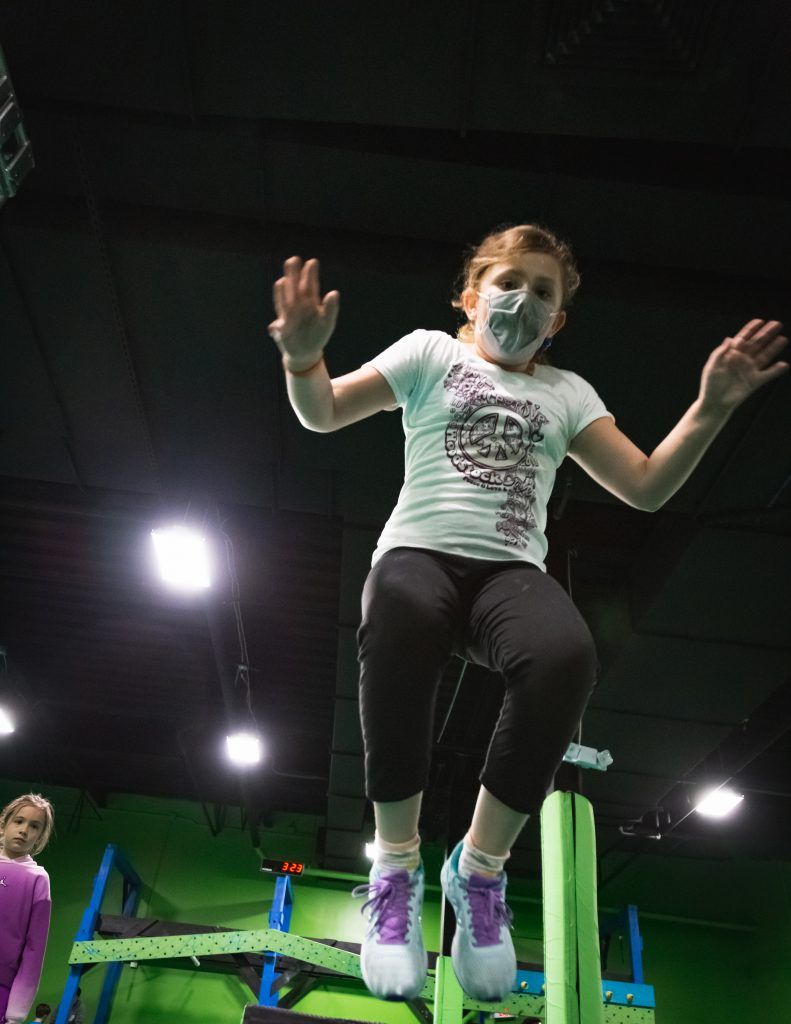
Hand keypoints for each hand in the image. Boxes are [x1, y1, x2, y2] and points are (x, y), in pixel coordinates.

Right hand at [268, 257, 338, 371]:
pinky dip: (279, 313)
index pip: (310, 286)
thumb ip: (331, 308)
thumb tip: (334, 292)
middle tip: (293, 259)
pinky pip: (280, 318)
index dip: (310, 275)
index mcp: (310, 303)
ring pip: (286, 299)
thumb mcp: (328, 322)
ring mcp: (289, 315)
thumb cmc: (318, 335)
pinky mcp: (282, 327)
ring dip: (284, 290)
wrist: (306, 353)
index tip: (312, 262)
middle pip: (296, 288)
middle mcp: (298, 306)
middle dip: (294, 274)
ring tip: (284, 279)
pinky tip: (276, 312)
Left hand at [699, 319, 787, 411]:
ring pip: (765, 356)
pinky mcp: (755, 382)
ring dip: (774, 348)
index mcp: (731, 354)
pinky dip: (776, 370)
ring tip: (782, 339)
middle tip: (777, 324)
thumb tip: (729, 338)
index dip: (751, 329)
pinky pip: (768, 374)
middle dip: (766, 334)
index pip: (743, 338)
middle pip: (757, 344)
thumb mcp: (712, 366)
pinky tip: (784, 364)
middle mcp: (743, 360)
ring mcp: (750, 370)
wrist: (715, 403)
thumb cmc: (711, 385)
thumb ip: (720, 352)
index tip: (760, 321)